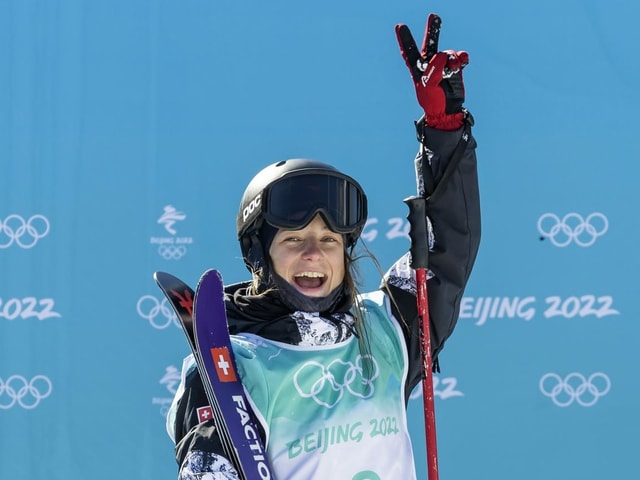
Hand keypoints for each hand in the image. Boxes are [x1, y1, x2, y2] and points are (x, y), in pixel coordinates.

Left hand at [395, 14, 467, 129]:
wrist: (447, 111)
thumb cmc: (433, 101)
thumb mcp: (429, 88)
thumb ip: (434, 70)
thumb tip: (442, 55)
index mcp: (418, 69)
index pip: (409, 52)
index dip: (405, 39)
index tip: (400, 26)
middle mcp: (430, 64)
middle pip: (431, 43)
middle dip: (433, 30)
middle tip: (433, 16)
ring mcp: (444, 65)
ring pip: (448, 53)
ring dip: (452, 59)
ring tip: (454, 68)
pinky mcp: (456, 68)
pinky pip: (460, 56)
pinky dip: (462, 58)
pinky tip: (463, 63)